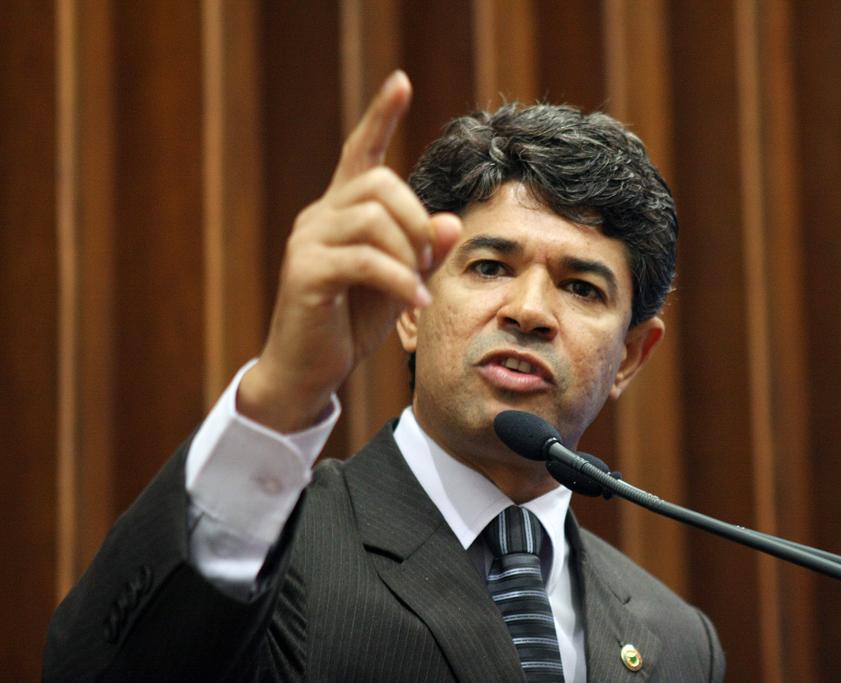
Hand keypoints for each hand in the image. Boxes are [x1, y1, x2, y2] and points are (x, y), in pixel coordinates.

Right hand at [238, 71, 460, 431]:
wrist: (310, 369)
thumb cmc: (353, 321)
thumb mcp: (401, 280)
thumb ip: (422, 250)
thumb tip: (447, 221)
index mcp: (342, 211)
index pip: (360, 152)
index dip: (380, 117)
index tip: (400, 83)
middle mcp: (320, 216)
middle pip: (380, 184)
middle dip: (416, 219)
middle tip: (426, 261)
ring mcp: (307, 241)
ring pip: (373, 219)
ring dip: (408, 254)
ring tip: (416, 286)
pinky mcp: (304, 273)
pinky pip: (363, 259)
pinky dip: (398, 279)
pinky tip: (414, 299)